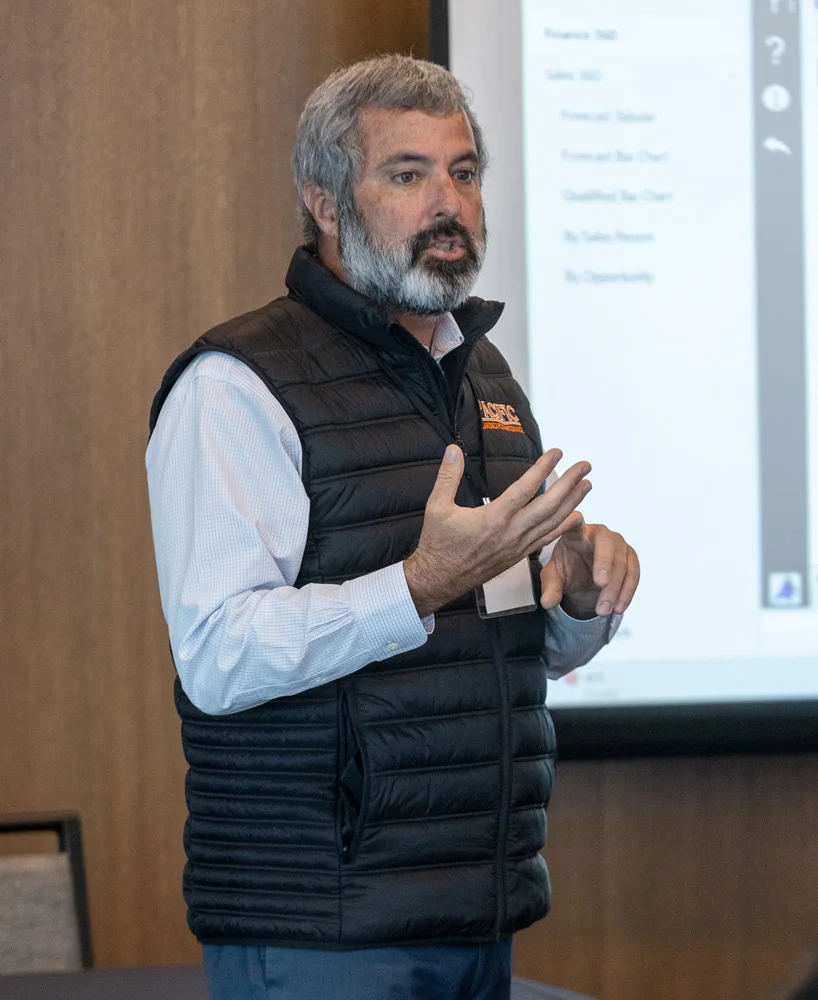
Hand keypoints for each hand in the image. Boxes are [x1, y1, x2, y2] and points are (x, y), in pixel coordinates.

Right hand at [404, 445, 592, 618]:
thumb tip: (453, 449)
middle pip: (548, 505)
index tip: (557, 452)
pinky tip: (577, 516)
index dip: (543, 469)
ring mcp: (517, 546)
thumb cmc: (438, 543)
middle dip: (569, 483)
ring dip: (573, 502)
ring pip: (552, 523)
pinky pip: (546, 540)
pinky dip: (563, 527)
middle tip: (585, 465)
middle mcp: (511, 532)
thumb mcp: (437, 507)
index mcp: (493, 518)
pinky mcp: (518, 556)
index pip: (525, 489)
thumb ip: (447, 476)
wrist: (439, 578)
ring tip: (587, 485)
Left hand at [539, 519, 639, 618]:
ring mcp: (618, 544)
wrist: (586, 575)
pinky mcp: (630, 557)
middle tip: (600, 585)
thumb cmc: (568, 566)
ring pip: (622, 562)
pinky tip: (618, 608)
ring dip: (615, 588)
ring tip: (603, 610)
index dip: (574, 520)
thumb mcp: (555, 577)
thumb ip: (550, 587)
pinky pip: (633, 574)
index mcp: (576, 531)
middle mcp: (599, 533)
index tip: (575, 521)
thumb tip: (547, 602)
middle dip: (605, 563)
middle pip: (606, 543)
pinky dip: (626, 592)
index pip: (575, 521)